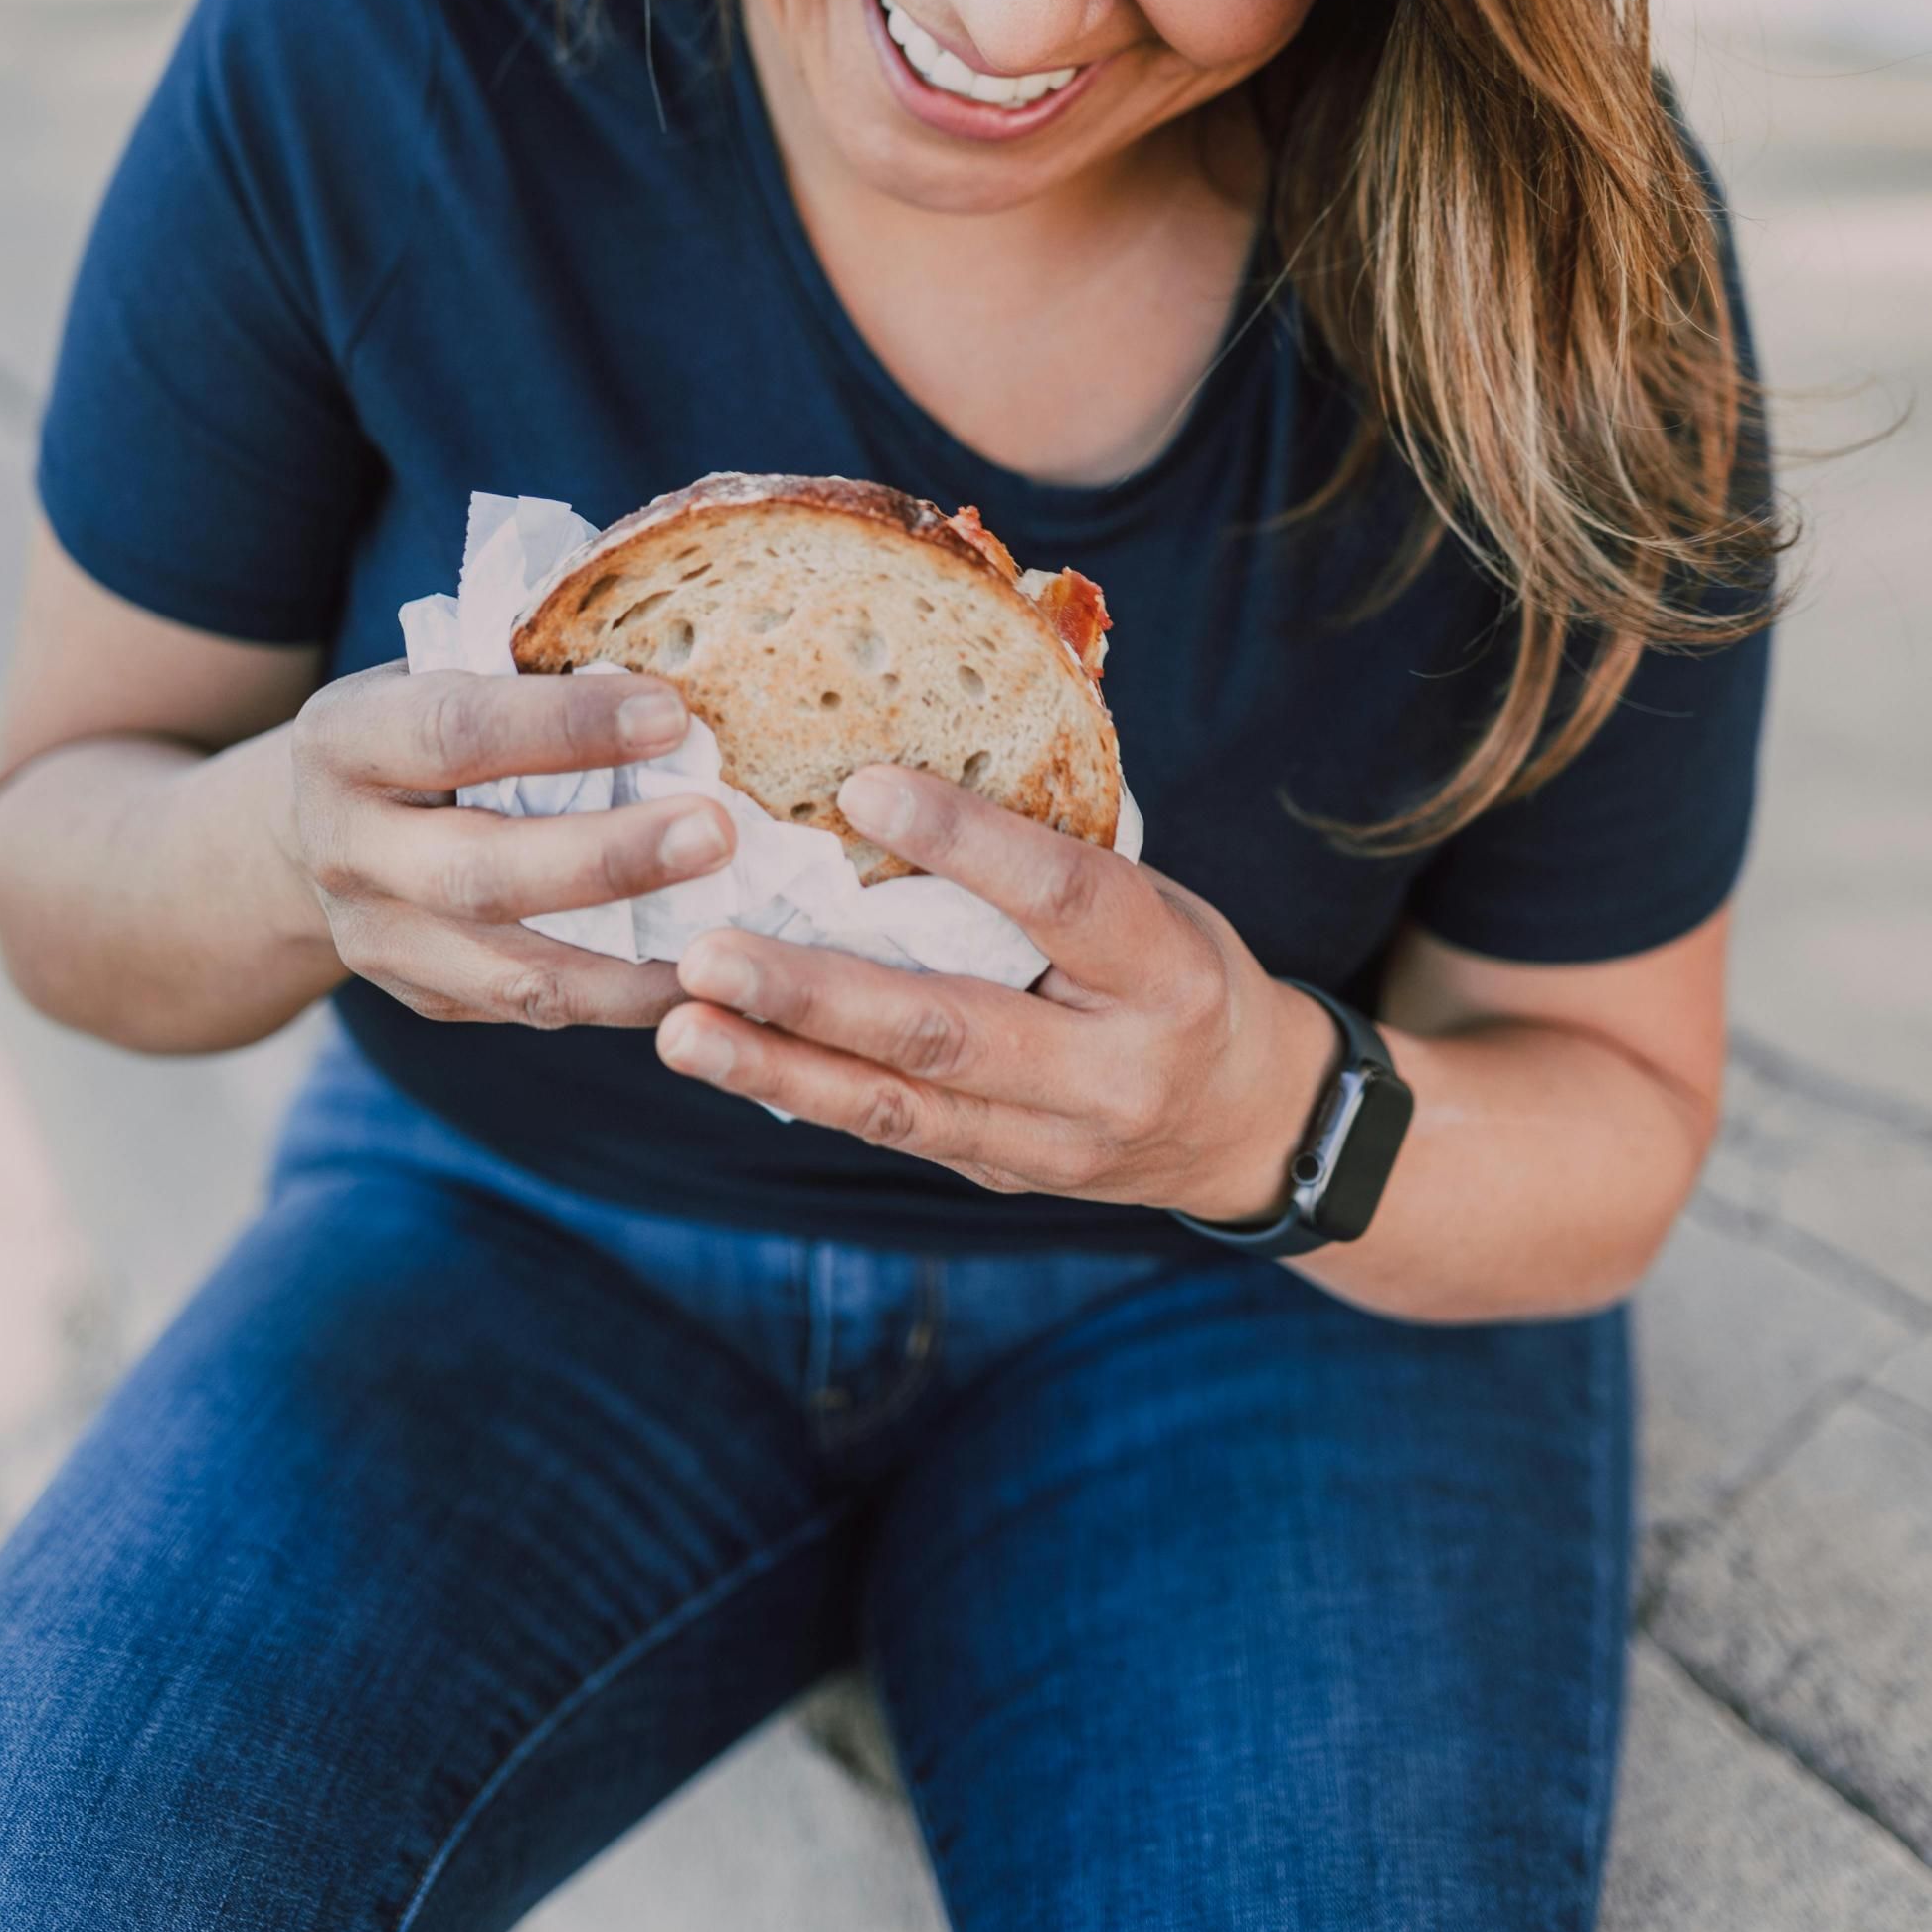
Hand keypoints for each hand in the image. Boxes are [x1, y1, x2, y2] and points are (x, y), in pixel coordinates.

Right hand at [285, 662, 734, 1031]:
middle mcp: (345, 849)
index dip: (565, 726)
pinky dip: (623, 996)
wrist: (322, 819)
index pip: (456, 732)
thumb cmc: (426, 717)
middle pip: (481, 873)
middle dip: (608, 858)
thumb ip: (530, 677)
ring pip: (512, 971)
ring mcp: (376, 939)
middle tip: (717, 832)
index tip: (672, 714)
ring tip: (729, 932)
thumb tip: (682, 684)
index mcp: (345, 740)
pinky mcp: (422, 998)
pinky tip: (697, 971)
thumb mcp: (446, 672)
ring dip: (631, 959)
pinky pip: (533, 1009)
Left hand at [658, 764, 1336, 1217]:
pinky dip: (801, 1091)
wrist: (1250, 1123)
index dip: (966, 841)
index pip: (1063, 895)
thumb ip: (1050, 849)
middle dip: (817, 995)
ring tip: (681, 1028)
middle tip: (709, 953)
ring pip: (898, 1108)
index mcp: (1165, 970)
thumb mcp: (1155, 893)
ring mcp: (1054, 1143)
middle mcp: (1112, 1071)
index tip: (862, 785)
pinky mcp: (1000, 1175)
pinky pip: (891, 1132)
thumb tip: (901, 755)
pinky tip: (725, 1053)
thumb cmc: (1179, 965)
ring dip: (776, 1066)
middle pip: (949, 1030)